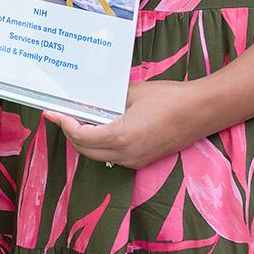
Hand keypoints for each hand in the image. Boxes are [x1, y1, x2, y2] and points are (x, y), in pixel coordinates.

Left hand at [43, 80, 206, 169]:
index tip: (51, 113)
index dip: (63, 124)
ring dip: (84, 140)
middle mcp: (126, 155)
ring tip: (78, 119)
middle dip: (70, 132)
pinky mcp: (143, 160)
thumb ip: (108, 100)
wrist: (202, 112)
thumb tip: (90, 100)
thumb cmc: (170, 98)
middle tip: (62, 114)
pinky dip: (100, 144)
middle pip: (85, 149)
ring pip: (97, 155)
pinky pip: (112, 156)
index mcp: (121, 137)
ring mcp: (135, 161)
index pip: (81, 135)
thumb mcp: (132, 93)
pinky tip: (99, 127)